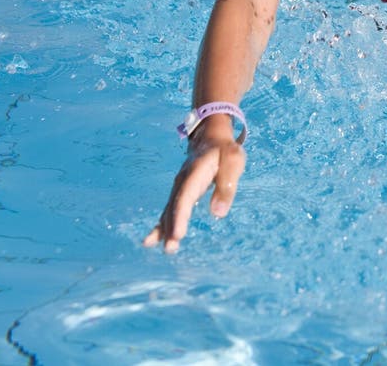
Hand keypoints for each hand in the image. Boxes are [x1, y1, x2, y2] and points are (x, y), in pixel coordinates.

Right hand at [143, 135, 245, 252]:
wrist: (210, 136)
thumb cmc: (224, 150)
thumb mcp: (233, 161)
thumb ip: (226, 186)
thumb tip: (218, 213)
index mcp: (195, 171)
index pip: (185, 196)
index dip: (180, 215)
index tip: (177, 234)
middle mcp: (182, 180)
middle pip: (175, 205)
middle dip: (171, 227)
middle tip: (170, 247)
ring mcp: (179, 186)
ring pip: (170, 209)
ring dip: (166, 229)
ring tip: (167, 249)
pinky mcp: (180, 191)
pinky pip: (170, 209)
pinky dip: (162, 224)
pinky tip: (153, 241)